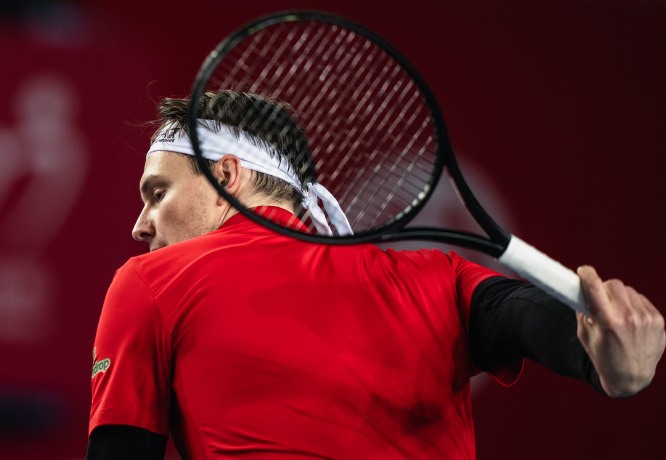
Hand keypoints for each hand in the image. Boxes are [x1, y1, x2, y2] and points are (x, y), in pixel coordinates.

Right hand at [576, 265, 664, 397]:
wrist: (631, 377)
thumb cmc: (603, 356)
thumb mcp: (585, 335)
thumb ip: (582, 311)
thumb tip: (581, 289)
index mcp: (608, 322)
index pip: (595, 287)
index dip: (587, 274)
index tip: (583, 271)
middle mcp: (629, 318)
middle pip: (613, 284)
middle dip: (604, 288)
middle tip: (599, 298)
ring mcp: (646, 319)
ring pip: (628, 290)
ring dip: (619, 297)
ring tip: (616, 313)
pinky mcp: (657, 320)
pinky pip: (641, 299)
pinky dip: (632, 304)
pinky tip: (629, 318)